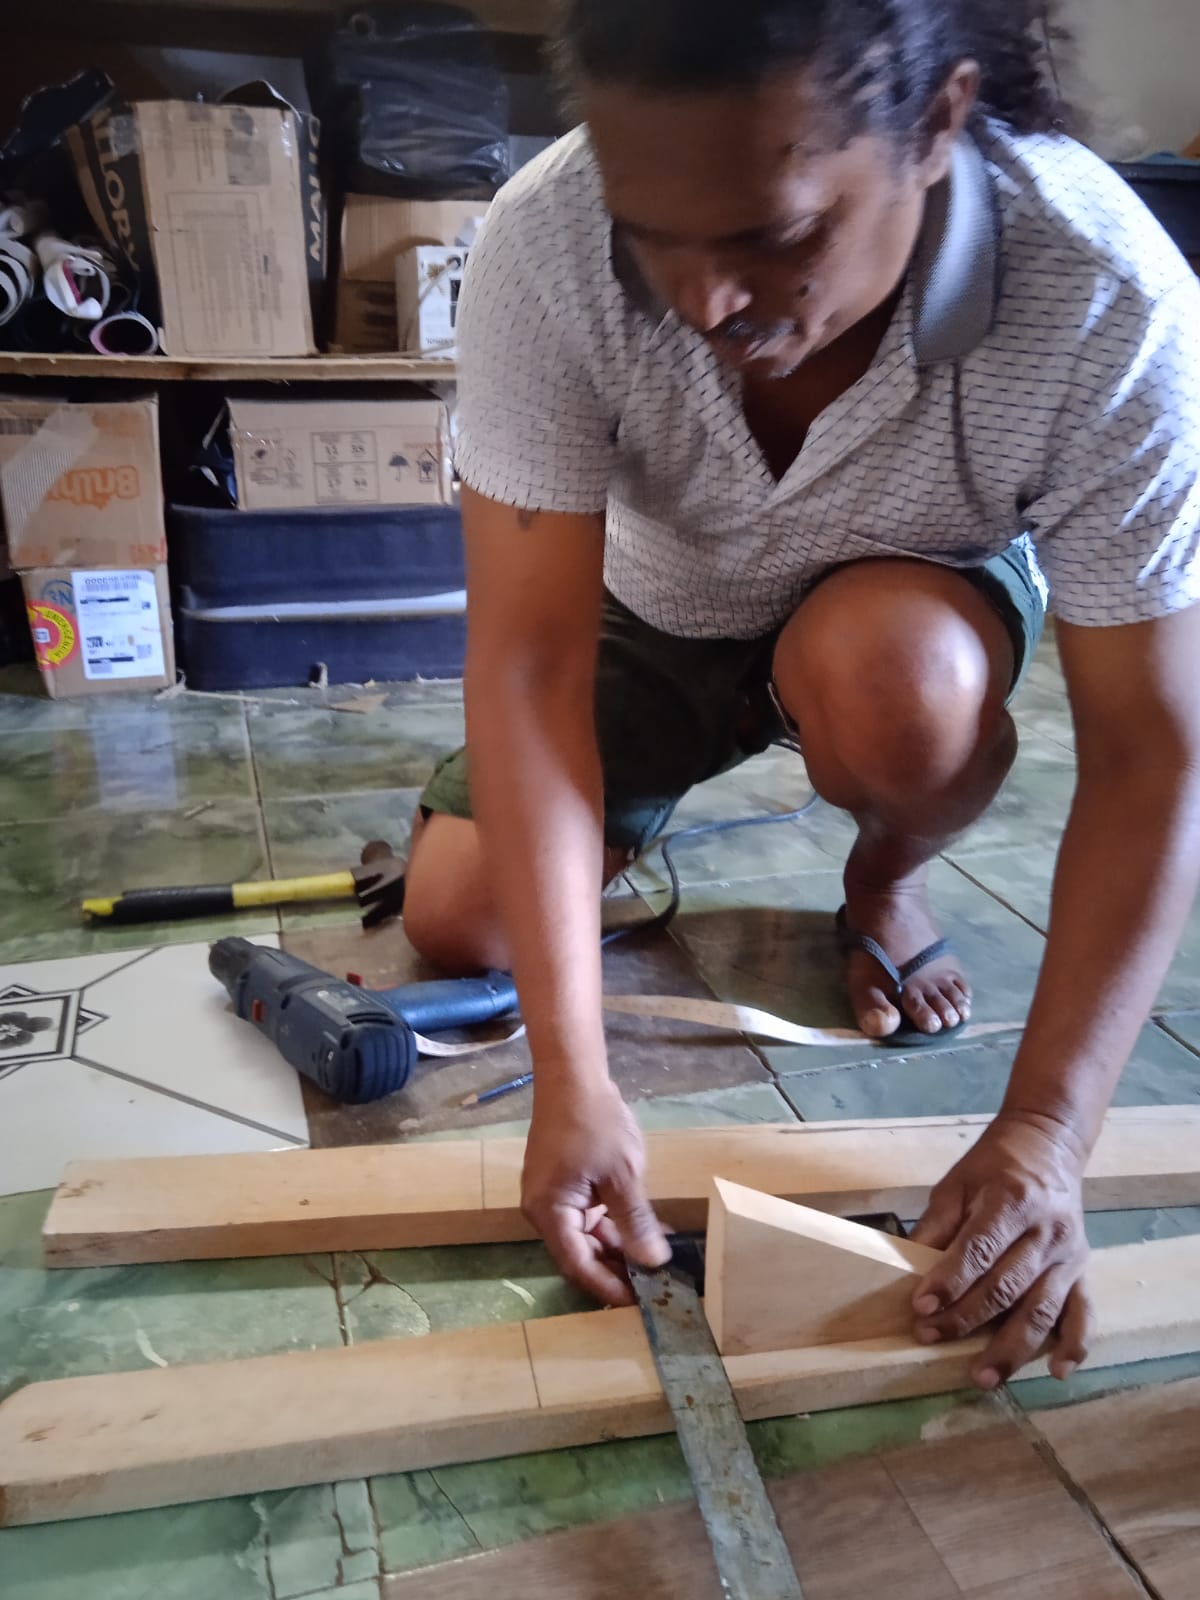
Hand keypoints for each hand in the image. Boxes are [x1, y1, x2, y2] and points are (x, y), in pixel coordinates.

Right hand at [521, 1076, 670, 1304]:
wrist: (572, 1076)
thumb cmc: (595, 1123)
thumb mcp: (623, 1175)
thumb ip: (635, 1223)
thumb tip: (653, 1264)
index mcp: (549, 1213)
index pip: (577, 1266)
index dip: (609, 1287)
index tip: (641, 1302)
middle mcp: (543, 1211)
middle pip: (579, 1254)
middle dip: (616, 1269)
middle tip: (654, 1284)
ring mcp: (551, 1196)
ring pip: (585, 1235)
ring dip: (617, 1246)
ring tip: (655, 1259)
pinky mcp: (562, 1183)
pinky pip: (586, 1215)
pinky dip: (612, 1224)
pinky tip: (643, 1230)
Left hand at [909, 1110, 1092, 1388]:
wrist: (1049, 1146)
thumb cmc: (994, 1166)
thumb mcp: (957, 1183)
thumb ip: (936, 1225)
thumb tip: (904, 1267)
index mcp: (1011, 1202)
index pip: (979, 1249)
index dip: (949, 1281)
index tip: (921, 1307)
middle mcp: (1046, 1232)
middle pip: (1006, 1286)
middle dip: (967, 1318)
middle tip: (931, 1339)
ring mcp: (1069, 1256)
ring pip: (1041, 1309)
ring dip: (1012, 1348)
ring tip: (982, 1377)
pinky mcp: (1083, 1271)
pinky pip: (1084, 1313)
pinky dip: (1074, 1344)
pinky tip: (1057, 1371)